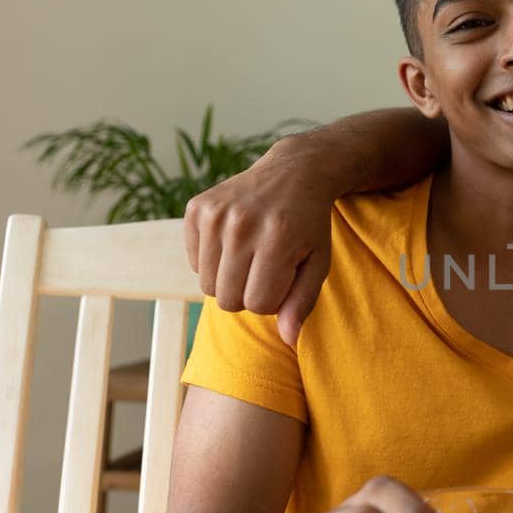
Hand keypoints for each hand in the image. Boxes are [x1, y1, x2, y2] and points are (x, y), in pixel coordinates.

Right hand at [185, 135, 338, 345]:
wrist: (293, 173)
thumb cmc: (309, 226)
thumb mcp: (318, 262)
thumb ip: (303, 302)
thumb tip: (287, 340)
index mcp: (277, 240)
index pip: (258, 304)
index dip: (273, 299)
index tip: (284, 278)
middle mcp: (242, 225)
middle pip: (228, 300)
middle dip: (248, 293)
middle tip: (265, 269)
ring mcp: (215, 214)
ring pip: (207, 286)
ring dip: (229, 280)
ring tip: (250, 256)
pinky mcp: (196, 208)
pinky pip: (194, 262)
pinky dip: (212, 261)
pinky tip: (233, 241)